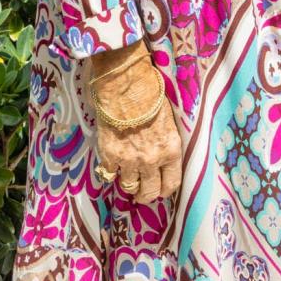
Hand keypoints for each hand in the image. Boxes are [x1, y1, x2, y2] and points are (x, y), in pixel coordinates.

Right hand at [90, 42, 181, 201]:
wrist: (126, 86)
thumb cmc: (152, 95)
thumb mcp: (170, 120)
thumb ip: (167, 142)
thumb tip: (163, 154)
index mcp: (170, 150)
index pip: (171, 184)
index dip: (166, 190)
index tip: (161, 189)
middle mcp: (151, 161)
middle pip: (149, 192)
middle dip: (146, 194)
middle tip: (142, 192)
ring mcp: (129, 161)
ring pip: (129, 186)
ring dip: (129, 183)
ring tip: (128, 177)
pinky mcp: (110, 156)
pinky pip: (109, 174)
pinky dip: (110, 171)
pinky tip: (112, 164)